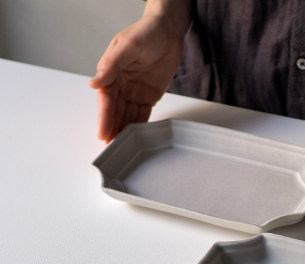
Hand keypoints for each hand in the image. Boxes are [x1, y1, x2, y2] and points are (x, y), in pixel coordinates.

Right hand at [88, 14, 184, 141]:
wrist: (168, 31)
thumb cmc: (146, 33)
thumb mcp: (128, 46)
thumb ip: (112, 65)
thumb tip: (94, 83)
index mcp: (112, 73)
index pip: (106, 99)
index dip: (104, 117)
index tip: (102, 132)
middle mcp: (121, 84)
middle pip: (116, 111)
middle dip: (113, 129)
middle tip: (110, 147)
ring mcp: (135, 91)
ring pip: (128, 115)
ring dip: (124, 131)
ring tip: (122, 148)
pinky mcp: (149, 95)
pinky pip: (143, 113)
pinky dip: (140, 126)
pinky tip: (136, 137)